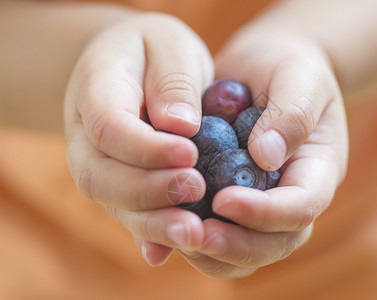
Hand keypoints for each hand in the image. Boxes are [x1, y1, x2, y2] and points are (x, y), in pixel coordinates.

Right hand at [64, 13, 214, 265]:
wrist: (131, 67)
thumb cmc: (154, 51)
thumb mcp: (169, 45)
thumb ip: (173, 80)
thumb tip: (181, 126)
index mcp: (95, 89)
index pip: (109, 127)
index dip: (146, 147)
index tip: (189, 154)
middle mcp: (86, 135)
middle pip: (102, 176)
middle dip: (149, 190)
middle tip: (196, 189)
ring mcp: (99, 164)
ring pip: (114, 203)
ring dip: (153, 222)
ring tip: (193, 233)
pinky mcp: (119, 184)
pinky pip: (127, 213)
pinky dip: (147, 235)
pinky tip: (165, 252)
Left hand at [178, 31, 348, 277]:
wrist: (266, 69)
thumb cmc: (288, 67)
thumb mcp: (300, 77)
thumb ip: (292, 114)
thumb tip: (265, 158)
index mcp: (317, 171)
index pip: (302, 209)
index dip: (266, 214)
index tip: (224, 200)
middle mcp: (291, 196)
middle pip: (275, 244)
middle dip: (235, 246)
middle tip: (193, 236)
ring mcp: (264, 203)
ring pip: (247, 252)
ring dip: (212, 253)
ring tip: (176, 235)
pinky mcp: (234, 201)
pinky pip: (220, 234)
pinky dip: (195, 240)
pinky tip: (165, 223)